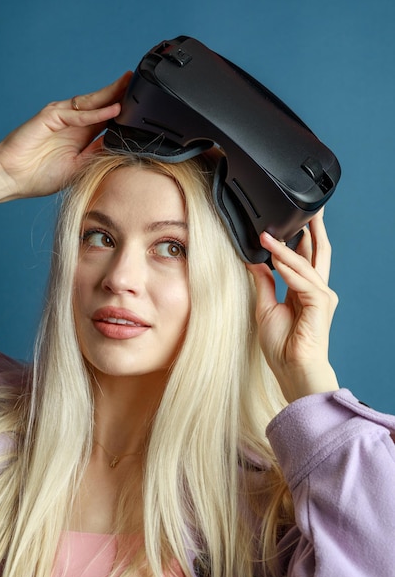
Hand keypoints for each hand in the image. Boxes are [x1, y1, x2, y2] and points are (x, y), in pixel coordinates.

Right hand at [0, 72, 131, 206]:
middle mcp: (73, 122)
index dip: (123, 112)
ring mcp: (61, 117)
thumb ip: (98, 154)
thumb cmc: (40, 176)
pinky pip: (77, 114)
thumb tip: (122, 146)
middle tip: (140, 85)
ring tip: (130, 88)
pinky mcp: (50, 116)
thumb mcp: (79, 168)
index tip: (142, 109)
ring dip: (111, 95)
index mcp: (80, 135)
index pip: (106, 119)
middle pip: (101, 104)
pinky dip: (96, 113)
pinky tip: (113, 111)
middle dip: (120, 94)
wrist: (11, 177)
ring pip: (91, 103)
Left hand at [247, 211, 338, 402]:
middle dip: (315, 229)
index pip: (304, 258)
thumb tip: (256, 261)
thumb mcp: (265, 307)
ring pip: (304, 262)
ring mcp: (321, 295)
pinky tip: (274, 258)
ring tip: (268, 234)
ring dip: (285, 247)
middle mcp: (316, 290)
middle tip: (312, 208)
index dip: (298, 239)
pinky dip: (287, 267)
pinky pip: (301, 279)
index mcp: (304, 291)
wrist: (292, 368)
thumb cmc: (281, 346)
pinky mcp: (320, 302)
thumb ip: (264, 282)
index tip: (288, 223)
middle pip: (318, 252)